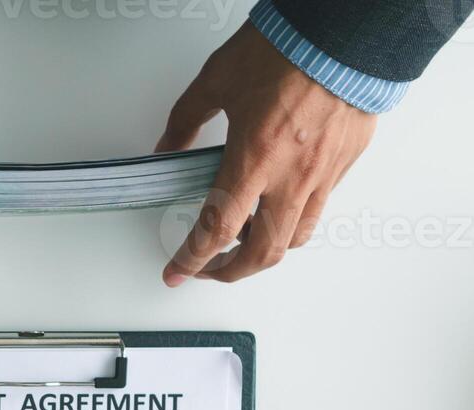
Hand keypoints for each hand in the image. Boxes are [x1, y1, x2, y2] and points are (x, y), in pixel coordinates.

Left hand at [158, 23, 376, 284]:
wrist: (350, 29)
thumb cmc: (292, 45)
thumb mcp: (218, 78)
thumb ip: (186, 120)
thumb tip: (168, 147)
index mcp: (255, 157)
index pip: (216, 229)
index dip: (192, 258)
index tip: (177, 271)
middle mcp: (293, 174)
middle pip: (262, 252)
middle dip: (230, 271)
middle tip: (209, 269)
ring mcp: (324, 172)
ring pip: (296, 236)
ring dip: (265, 250)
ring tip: (242, 241)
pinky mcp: (346, 161)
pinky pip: (320, 206)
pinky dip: (294, 219)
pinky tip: (278, 206)